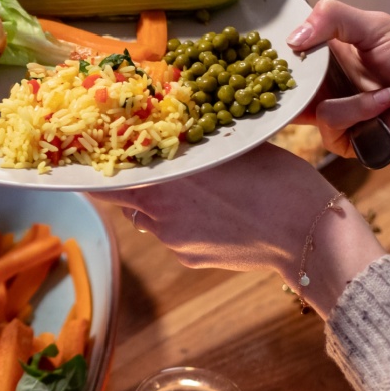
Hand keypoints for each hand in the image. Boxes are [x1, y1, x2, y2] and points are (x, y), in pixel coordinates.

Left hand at [96, 143, 383, 316]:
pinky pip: (169, 234)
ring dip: (151, 201)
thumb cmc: (278, 182)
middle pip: (119, 198)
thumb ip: (195, 146)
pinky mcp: (187, 258)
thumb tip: (177, 132)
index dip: (93, 167)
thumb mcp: (233, 149)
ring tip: (179, 188)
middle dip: (121, 182)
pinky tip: (207, 211)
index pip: (106, 179)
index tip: (82, 156)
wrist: (307, 235)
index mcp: (165, 182)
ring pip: (144, 217)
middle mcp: (159, 214)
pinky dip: (176, 221)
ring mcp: (172, 240)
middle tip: (124, 166)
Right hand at [290, 0, 389, 212]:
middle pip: (290, 77)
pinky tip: (384, 105)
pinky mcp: (342, 140)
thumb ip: (332, 18)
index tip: (269, 37)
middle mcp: (332, 82)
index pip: (297, 45)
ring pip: (302, 101)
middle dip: (293, 70)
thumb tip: (291, 37)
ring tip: (383, 90)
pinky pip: (328, 121)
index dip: (283, 41)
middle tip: (294, 63)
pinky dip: (355, 111)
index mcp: (338, 52)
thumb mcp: (379, 27)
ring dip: (340, 92)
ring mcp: (335, 111)